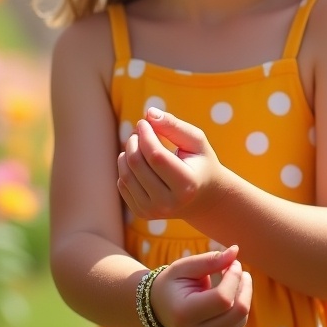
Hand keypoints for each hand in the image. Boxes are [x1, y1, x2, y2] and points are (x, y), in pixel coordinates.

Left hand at [117, 107, 226, 221]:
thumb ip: (174, 126)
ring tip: (139, 143)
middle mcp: (168, 203)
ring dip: (127, 152)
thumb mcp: (196, 141)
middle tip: (141, 130)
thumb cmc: (200, 163)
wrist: (203, 198)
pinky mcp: (141, 213)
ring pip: (125, 174)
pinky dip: (126, 167)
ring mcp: (153, 211)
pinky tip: (140, 161)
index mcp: (186, 185)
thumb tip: (149, 113)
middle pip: (137, 164)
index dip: (145, 135)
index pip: (155, 156)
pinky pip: (122, 184)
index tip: (144, 121)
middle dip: (134, 140)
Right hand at [148, 245, 251, 326]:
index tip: (234, 263)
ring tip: (234, 281)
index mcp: (184, 314)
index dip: (234, 278)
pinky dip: (239, 312)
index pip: (223, 299)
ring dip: (243, 297)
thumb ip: (210, 260)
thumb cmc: (173, 283)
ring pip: (241, 320)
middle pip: (237, 312)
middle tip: (238, 269)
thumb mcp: (185, 267)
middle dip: (244, 286)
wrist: (159, 310)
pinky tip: (230, 300)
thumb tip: (236, 251)